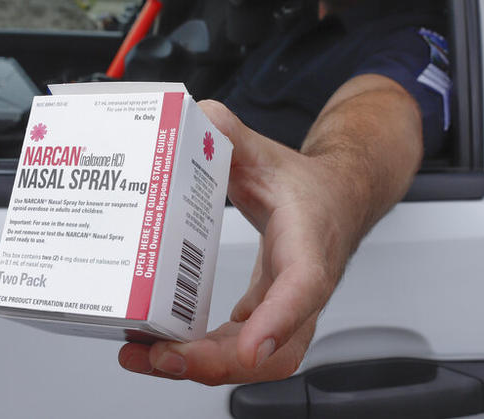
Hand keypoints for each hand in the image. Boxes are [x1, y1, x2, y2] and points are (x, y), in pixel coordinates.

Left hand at [118, 99, 355, 384]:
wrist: (338, 200)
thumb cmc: (308, 186)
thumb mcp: (266, 152)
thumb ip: (228, 131)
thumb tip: (195, 114)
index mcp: (308, 241)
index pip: (302, 286)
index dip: (277, 320)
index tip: (250, 347)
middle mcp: (302, 287)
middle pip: (276, 347)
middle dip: (217, 362)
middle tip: (163, 356)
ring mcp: (286, 309)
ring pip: (256, 360)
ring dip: (202, 368)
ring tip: (145, 356)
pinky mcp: (266, 317)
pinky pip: (238, 350)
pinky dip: (201, 357)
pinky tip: (158, 349)